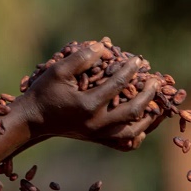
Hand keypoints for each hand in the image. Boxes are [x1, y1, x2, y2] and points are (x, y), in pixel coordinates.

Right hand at [21, 44, 163, 149]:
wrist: (33, 119)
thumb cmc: (44, 92)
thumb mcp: (58, 71)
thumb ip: (81, 58)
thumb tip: (103, 47)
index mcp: (87, 105)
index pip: (117, 85)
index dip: (130, 70)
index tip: (138, 60)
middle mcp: (95, 123)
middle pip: (133, 111)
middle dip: (148, 94)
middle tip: (156, 81)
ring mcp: (96, 135)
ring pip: (132, 131)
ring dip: (148, 118)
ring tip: (157, 103)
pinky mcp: (96, 140)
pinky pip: (123, 143)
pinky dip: (136, 135)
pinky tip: (143, 124)